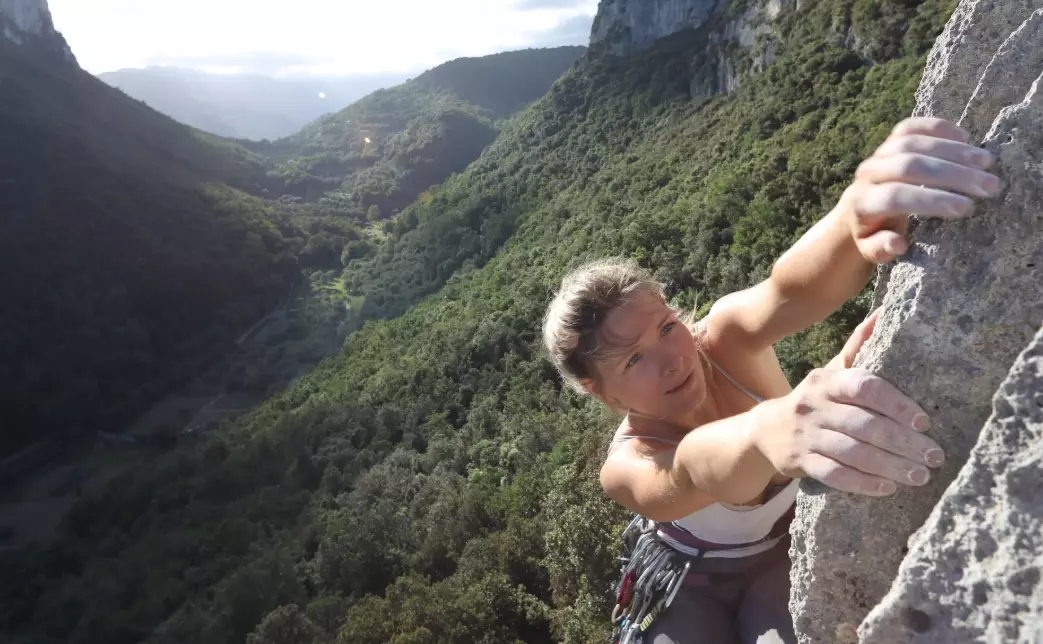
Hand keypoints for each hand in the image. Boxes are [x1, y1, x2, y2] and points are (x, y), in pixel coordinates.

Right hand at [753, 310, 944, 495]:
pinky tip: (887, 488)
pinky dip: (863, 483)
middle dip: (903, 442)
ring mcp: (805, 435)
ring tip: (920, 475)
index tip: (925, 421)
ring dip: (890, 466)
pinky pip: (834, 475)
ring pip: (852, 453)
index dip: (897, 404)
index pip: (864, 387)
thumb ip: (858, 346)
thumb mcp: (831, 371)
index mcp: (826, 380)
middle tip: (933, 456)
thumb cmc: (814, 400)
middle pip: (863, 425)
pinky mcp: (799, 461)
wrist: (764, 431)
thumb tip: (885, 311)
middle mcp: (813, 405)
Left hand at [839, 117, 1000, 263]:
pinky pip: (912, 127)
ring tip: (987, 163)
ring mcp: (878, 154)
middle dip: (953, 175)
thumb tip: (898, 244)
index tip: (967, 208)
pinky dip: (938, 128)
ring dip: (954, 151)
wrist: (859, 208)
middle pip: (910, 167)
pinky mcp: (890, 140)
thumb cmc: (874, 233)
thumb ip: (881, 248)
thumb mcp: (873, 250)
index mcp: (863, 203)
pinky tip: (966, 138)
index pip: (896, 197)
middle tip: (989, 186)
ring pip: (914, 144)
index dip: (932, 200)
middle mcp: (867, 173)